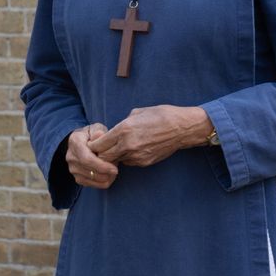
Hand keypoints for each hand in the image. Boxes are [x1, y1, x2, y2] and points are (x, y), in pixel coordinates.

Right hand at [65, 123, 118, 188]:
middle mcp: (71, 157)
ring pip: (92, 180)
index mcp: (75, 142)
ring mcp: (72, 169)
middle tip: (117, 168)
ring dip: (106, 177)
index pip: (86, 159)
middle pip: (90, 171)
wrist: (81, 142)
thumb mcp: (96, 128)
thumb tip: (99, 135)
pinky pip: (92, 185)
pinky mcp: (77, 177)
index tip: (115, 169)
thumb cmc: (92, 135)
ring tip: (113, 169)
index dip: (101, 166)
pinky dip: (102, 183)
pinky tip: (108, 175)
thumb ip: (99, 131)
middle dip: (106, 173)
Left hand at [88, 105, 212, 167]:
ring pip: (116, 161)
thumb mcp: (137, 113)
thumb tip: (115, 130)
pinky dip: (127, 158)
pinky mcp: (145, 162)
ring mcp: (137, 155)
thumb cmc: (161, 115)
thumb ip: (123, 123)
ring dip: (115, 156)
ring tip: (120, 147)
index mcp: (124, 130)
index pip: (99, 144)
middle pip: (104, 156)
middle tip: (103, 148)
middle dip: (102, 153)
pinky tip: (133, 149)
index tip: (95, 142)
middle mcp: (128, 145)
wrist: (181, 128)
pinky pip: (129, 162)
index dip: (94, 144)